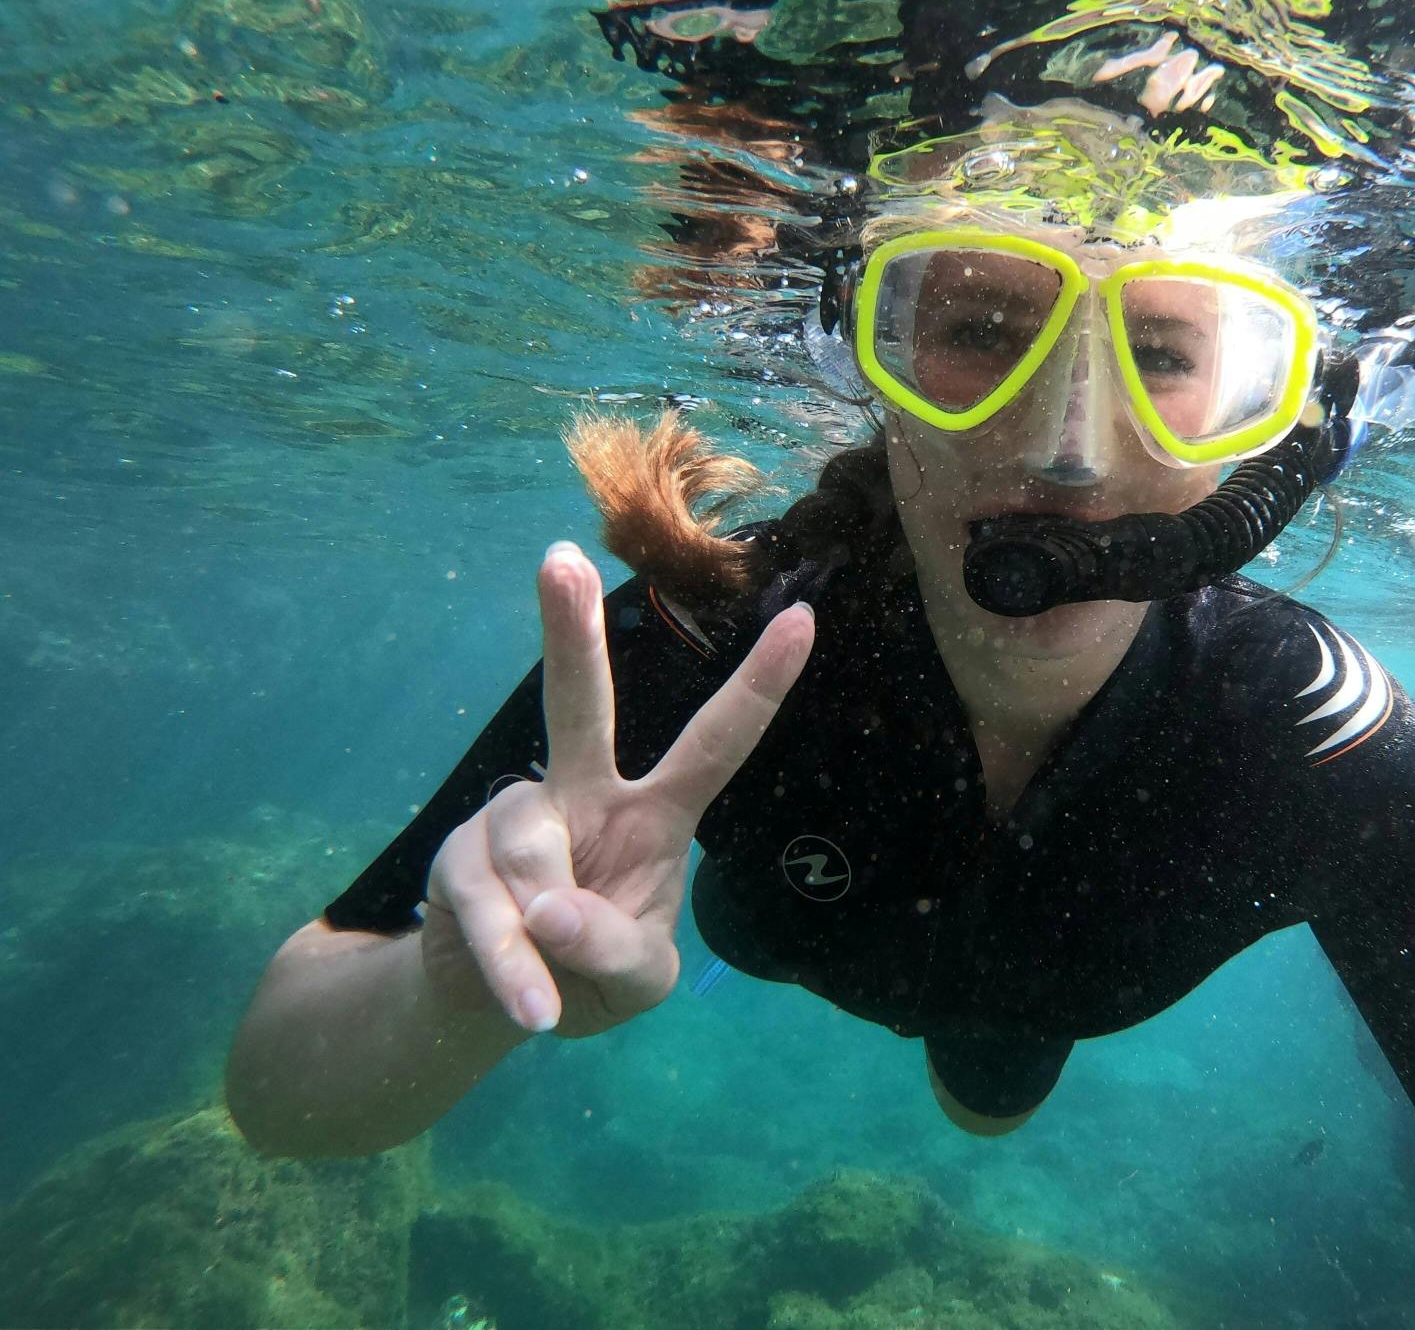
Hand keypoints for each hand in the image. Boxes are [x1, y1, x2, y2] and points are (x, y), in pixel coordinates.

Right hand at [423, 541, 812, 1038]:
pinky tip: (527, 1003)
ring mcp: (515, 819)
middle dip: (568, 632)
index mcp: (656, 813)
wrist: (497, 1004)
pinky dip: (511, 968)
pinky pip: (488, 908)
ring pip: (532, 856)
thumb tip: (548, 909)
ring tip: (550, 985)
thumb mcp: (635, 981)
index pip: (716, 742)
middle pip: (578, 707)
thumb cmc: (590, 970)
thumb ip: (614, 951)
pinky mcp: (459, 857)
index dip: (760, 686)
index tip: (806, 620)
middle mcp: (584, 794)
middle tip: (559, 558)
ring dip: (542, 938)